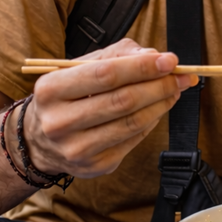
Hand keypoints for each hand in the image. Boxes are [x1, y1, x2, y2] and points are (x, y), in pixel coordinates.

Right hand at [22, 39, 196, 178]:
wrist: (40, 141)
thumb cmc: (67, 96)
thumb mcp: (80, 67)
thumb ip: (117, 55)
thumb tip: (154, 56)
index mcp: (51, 89)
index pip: (105, 74)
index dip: (141, 67)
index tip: (169, 60)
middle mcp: (59, 122)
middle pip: (122, 101)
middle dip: (159, 85)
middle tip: (181, 76)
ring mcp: (76, 148)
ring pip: (132, 123)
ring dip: (161, 104)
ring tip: (174, 90)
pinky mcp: (95, 166)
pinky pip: (133, 140)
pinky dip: (151, 122)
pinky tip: (157, 109)